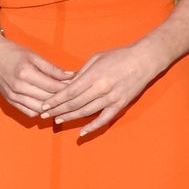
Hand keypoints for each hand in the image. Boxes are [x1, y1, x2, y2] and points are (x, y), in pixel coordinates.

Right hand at [0, 25, 68, 118]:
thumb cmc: (14, 52)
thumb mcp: (34, 56)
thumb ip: (52, 69)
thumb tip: (71, 77)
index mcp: (26, 73)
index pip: (53, 87)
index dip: (67, 89)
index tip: (78, 87)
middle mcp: (19, 87)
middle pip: (47, 100)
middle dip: (62, 99)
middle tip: (74, 97)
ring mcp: (13, 96)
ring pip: (39, 109)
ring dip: (52, 108)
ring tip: (63, 103)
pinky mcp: (10, 100)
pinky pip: (29, 112)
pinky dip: (40, 111)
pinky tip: (47, 106)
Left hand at [41, 41, 160, 134]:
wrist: (144, 60)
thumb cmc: (119, 56)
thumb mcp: (96, 58)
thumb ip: (81, 72)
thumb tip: (67, 84)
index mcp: (94, 75)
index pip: (69, 92)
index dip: (55, 100)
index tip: (44, 105)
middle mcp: (101, 89)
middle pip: (75, 103)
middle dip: (58, 110)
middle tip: (45, 115)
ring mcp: (111, 98)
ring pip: (86, 112)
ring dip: (70, 118)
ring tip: (57, 121)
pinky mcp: (120, 105)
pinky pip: (104, 119)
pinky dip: (92, 127)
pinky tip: (81, 132)